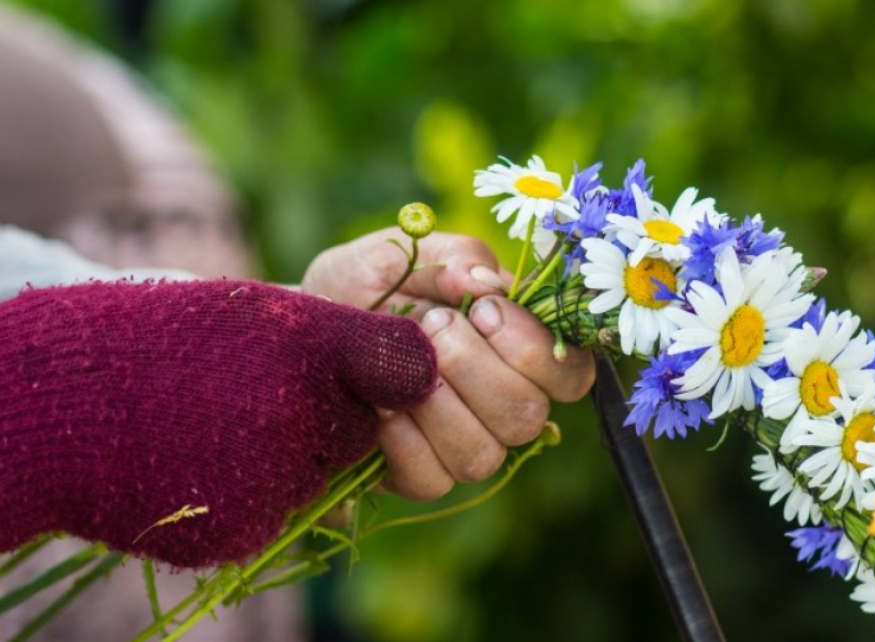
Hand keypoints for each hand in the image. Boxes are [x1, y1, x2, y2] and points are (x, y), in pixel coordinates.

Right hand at [0, 280, 436, 566]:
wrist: (70, 398)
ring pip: (316, 474)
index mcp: (310, 347)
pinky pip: (275, 511)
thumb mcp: (263, 312)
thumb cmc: (172, 339)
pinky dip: (251, 492)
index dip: (365, 370)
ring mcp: (270, 477)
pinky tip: (204, 461)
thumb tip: (424, 376)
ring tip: (219, 425)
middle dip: (324, 418)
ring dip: (286, 457)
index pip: (397, 370)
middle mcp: (300, 414)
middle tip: (256, 396)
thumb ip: (349, 341)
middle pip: (356, 432)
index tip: (336, 368)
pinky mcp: (241, 528)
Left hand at [302, 227, 595, 499]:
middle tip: (432, 326)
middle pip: (528, 414)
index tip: (482, 309)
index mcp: (518, 351)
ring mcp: (464, 446)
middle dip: (475, 367)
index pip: (570, 373)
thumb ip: (453, 257)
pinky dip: (405, 441)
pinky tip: (381, 408)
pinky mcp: (420, 476)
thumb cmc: (365, 285)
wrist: (302, 328)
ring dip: (439, 404)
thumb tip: (485, 282)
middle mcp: (503, 405)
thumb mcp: (404, 252)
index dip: (534, 347)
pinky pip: (433, 479)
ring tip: (402, 363)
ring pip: (485, 454)